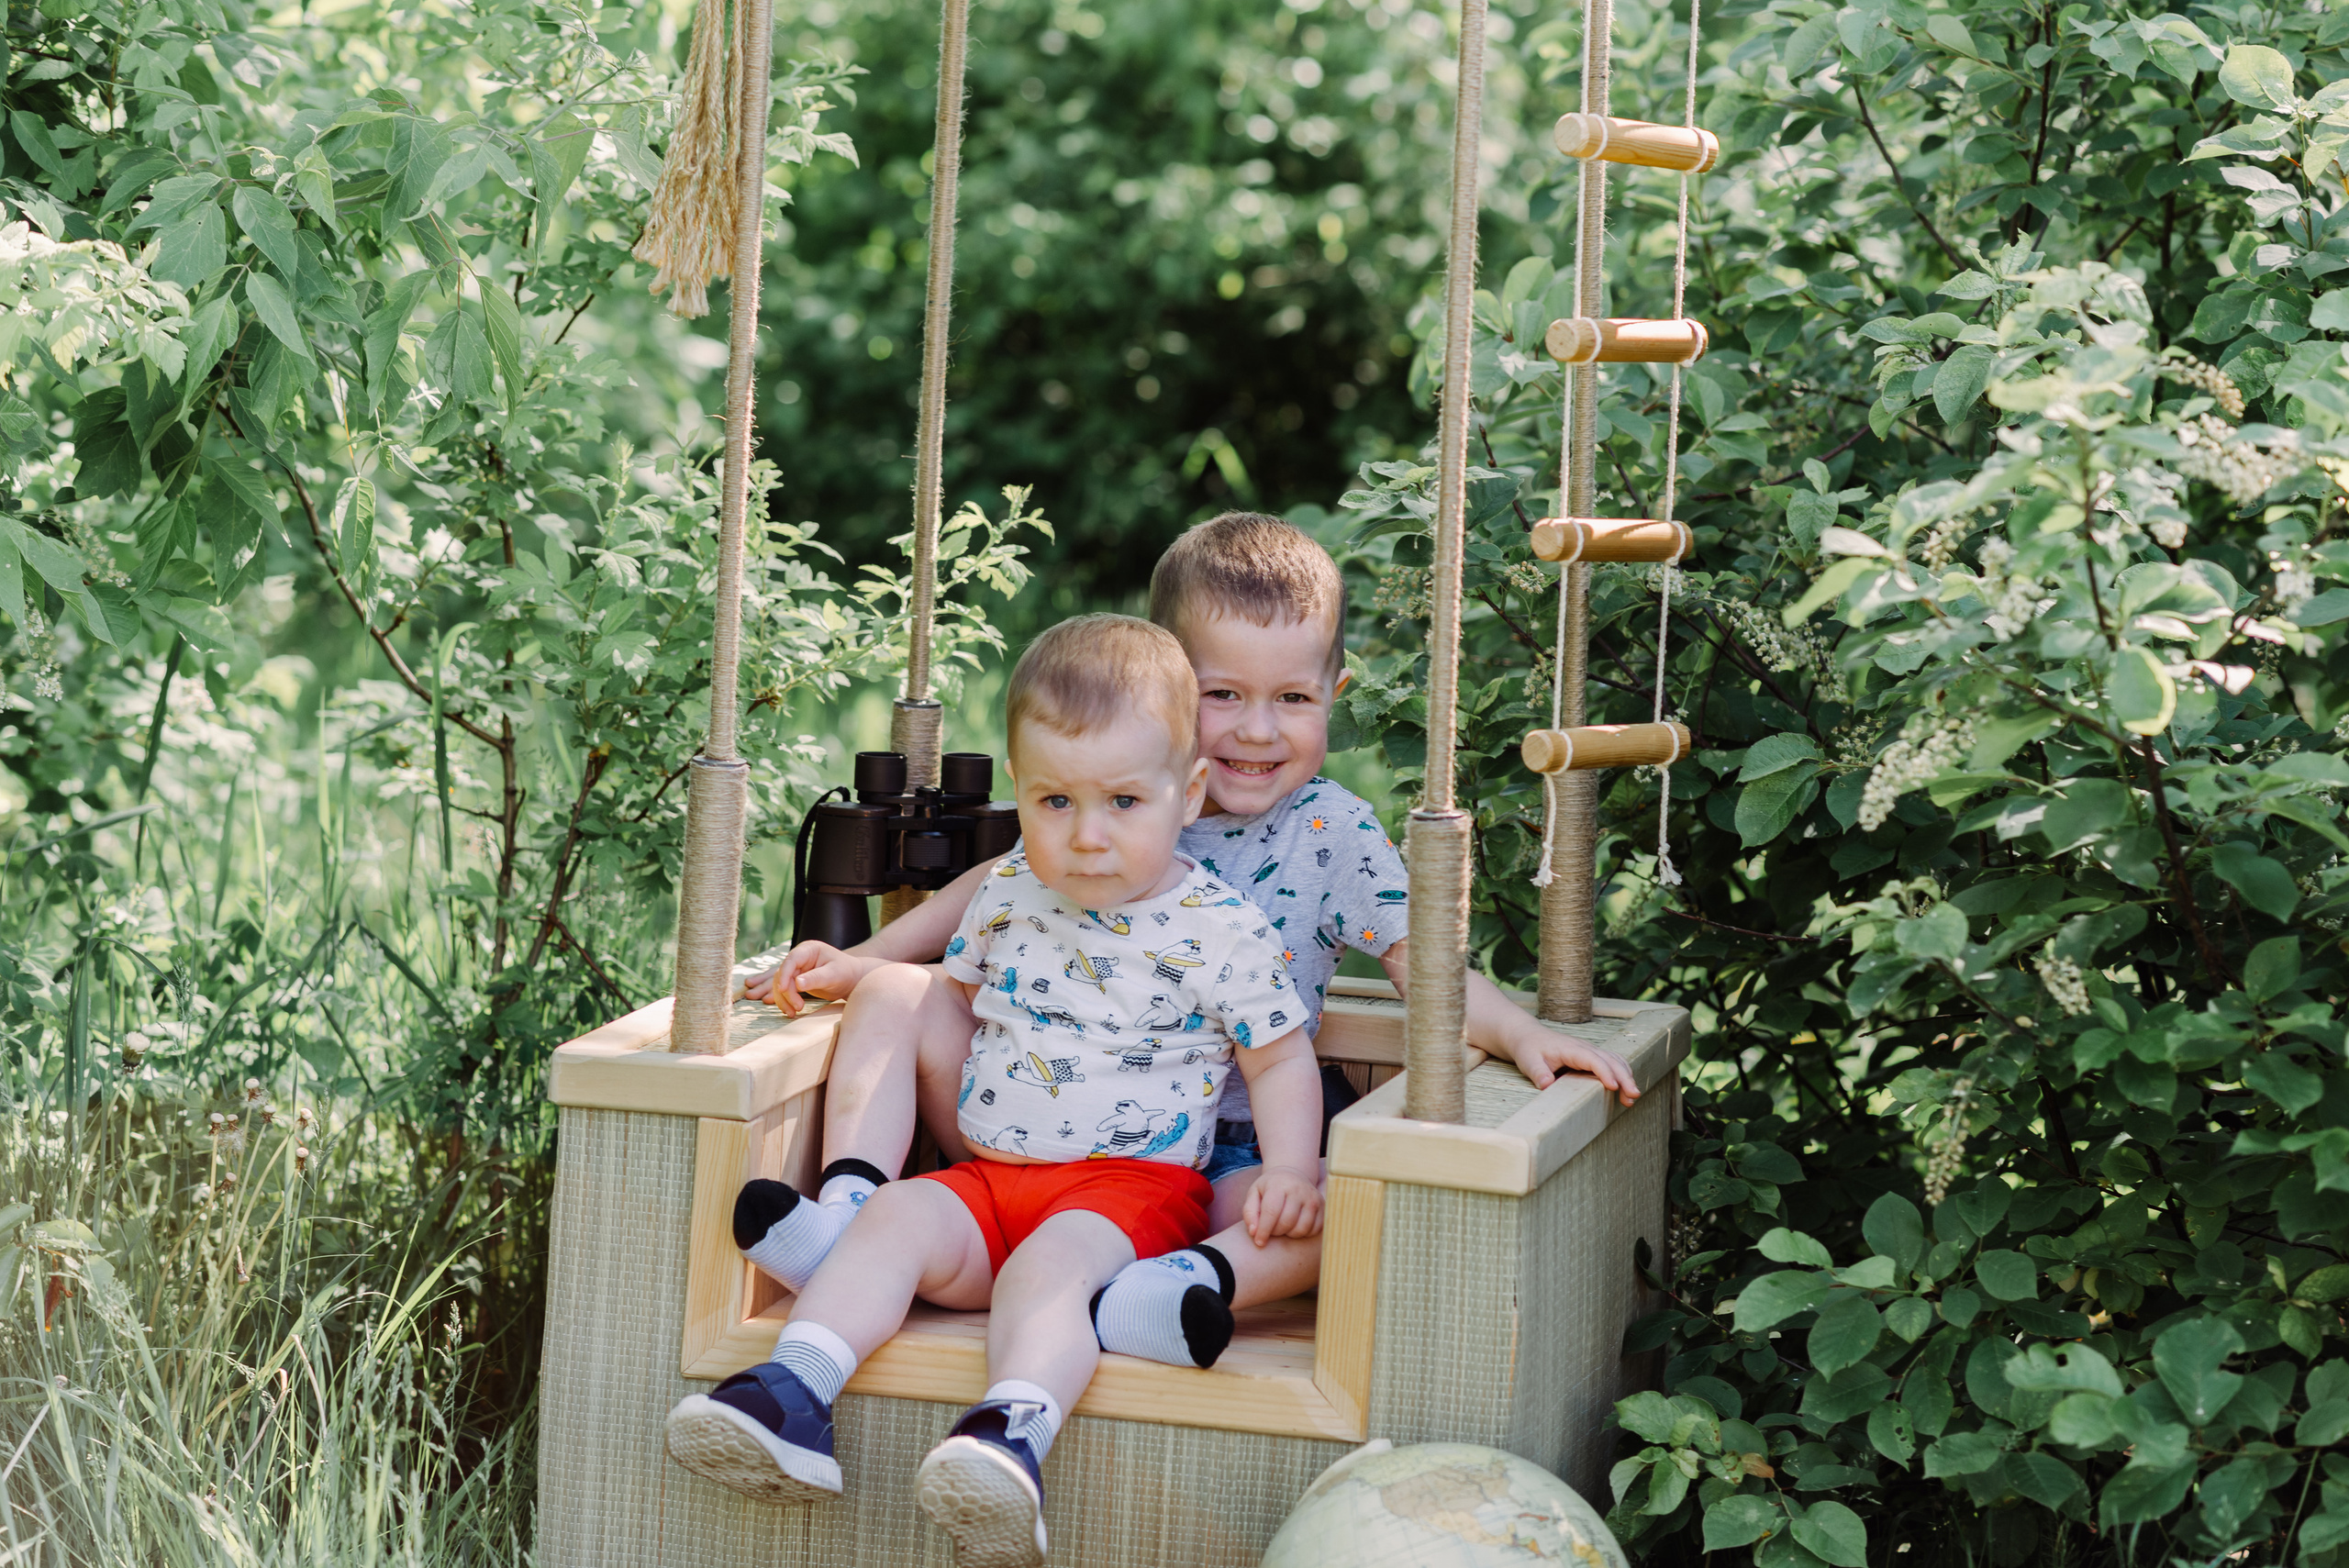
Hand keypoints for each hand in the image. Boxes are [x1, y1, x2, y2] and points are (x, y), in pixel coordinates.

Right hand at [739, 941, 870, 1014]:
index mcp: (808, 950)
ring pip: (780, 984)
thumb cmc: (846, 973)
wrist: (852, 979)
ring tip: (792, 1013)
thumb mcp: (833, 975)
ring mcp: (796, 970)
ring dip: (783, 999)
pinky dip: (784, 1001)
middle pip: (783, 974)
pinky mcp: (796, 981)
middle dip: (786, 993)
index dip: (785, 975)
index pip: (791, 960)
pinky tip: (788, 1011)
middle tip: (797, 1008)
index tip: (783, 989)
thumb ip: (816, 978)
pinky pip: (784, 990)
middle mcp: (800, 958)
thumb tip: (797, 983)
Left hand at [1241, 1165, 1323, 1244]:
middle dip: (1276, 1232)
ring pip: (1301, 1229)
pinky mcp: (1323, 1207)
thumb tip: (1254, 1232)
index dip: (1264, 1231)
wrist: (1292, 1174)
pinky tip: (1295, 1225)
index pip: (1271, 1212)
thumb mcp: (1254, 1194)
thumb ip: (1249, 1212)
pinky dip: (1303, 1233)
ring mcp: (1313, 1198)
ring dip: (1289, 1234)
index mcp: (1279, 1185)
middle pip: (1286, 1223)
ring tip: (1283, 1226)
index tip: (1259, 1242)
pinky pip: (1314, 1230)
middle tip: (1271, 1229)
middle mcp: (1298, 1190)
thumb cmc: (1270, 1188)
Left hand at [1502, 1025, 1639, 1106]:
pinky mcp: (1591, 1056)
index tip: (1614, 1087)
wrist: (1528, 1036)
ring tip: (1632, 1097)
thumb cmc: (1528, 1049)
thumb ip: (1538, 1072)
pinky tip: (1626, 1087)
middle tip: (1633, 1096)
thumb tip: (1546, 1084)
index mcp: (1571, 1049)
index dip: (1605, 1072)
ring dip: (1626, 1076)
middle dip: (1624, 1077)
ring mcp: (1589, 1051)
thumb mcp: (1528, 1061)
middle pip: (1611, 1060)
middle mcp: (1585, 1048)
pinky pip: (1612, 1061)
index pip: (1594, 1059)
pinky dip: (1622, 1072)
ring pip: (1615, 1060)